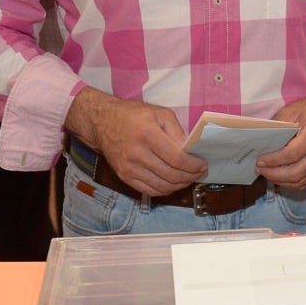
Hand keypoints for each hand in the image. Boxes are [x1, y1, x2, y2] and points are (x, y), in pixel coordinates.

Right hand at [66, 88, 205, 195]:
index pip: (177, 159)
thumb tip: (191, 151)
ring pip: (162, 186)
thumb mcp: (160, 114)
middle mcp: (137, 154)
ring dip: (180, 185)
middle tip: (199, 172)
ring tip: (189, 178)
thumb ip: (177, 132)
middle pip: (171, 175)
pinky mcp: (124, 176)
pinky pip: (149, 191)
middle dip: (190, 176)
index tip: (203, 164)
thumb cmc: (133, 115)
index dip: (193, 165)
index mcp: (148, 135)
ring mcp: (129, 168)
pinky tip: (173, 183)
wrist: (102, 122)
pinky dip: (165, 190)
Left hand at [259, 87, 305, 190]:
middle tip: (259, 169)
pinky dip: (290, 183)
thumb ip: (278, 127)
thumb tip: (261, 144)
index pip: (293, 154)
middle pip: (297, 172)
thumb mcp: (292, 110)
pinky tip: (279, 176)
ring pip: (301, 181)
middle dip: (274, 174)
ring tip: (266, 173)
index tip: (260, 160)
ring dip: (281, 181)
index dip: (274, 160)